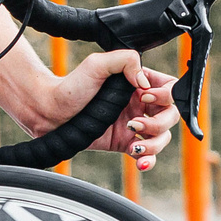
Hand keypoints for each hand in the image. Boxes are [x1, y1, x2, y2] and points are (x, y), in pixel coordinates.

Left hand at [25, 50, 178, 173]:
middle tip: (133, 124)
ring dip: (154, 144)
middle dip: (158, 123)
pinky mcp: (124, 143)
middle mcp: (139, 103)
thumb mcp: (97, 64)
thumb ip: (125, 60)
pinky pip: (146, 153)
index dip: (166, 95)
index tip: (145, 96)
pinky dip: (148, 159)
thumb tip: (145, 82)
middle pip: (170, 115)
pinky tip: (139, 160)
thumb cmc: (71, 86)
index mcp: (138, 82)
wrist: (51, 113)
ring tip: (134, 145)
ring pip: (162, 137)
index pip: (170, 88)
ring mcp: (134, 125)